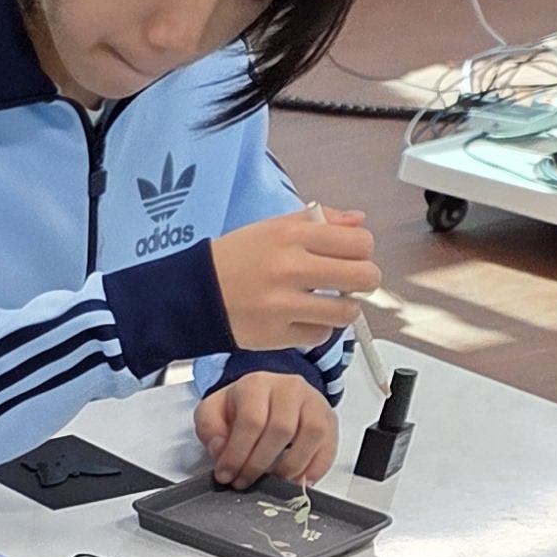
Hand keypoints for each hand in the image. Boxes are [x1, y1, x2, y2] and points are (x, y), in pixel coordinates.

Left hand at [194, 368, 337, 487]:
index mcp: (257, 384)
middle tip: (244, 481)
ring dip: (289, 467)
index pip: (251, 421)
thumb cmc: (242, 406)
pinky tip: (298, 481)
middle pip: (281, 430)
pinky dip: (315, 469)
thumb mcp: (213, 411)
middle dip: (259, 464)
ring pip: (310, 436)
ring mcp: (313, 403)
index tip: (226, 474)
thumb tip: (220, 448)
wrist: (268, 394)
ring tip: (271, 482)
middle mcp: (289, 389)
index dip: (237, 454)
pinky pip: (329, 446)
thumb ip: (209, 428)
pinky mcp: (329, 420)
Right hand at [209, 206, 378, 352]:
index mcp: (292, 235)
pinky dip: (316, 328)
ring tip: (328, 304)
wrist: (193, 294)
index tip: (350, 258)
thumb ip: (320, 221)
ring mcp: (283, 304)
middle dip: (363, 281)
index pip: (360, 242)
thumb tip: (358, 221)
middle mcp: (290, 267)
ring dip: (343, 310)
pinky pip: (320, 334)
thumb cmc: (235, 259)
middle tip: (349, 284)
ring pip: (346, 312)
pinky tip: (302, 318)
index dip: (361, 252)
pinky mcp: (276, 334)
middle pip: (364, 277)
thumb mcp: (274, 227)